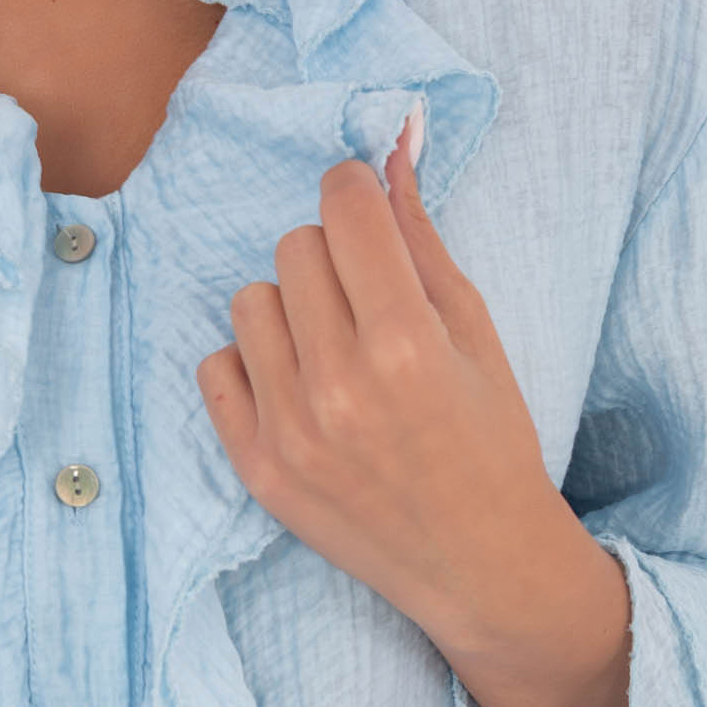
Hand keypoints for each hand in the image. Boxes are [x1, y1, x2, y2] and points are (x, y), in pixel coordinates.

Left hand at [196, 117, 566, 651]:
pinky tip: (300, 390)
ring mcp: (290, 431)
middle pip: (294, 246)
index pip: (345, 209)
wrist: (478, 562)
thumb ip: (422, 238)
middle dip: (331, 258)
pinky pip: (217, 365)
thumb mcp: (475, 331)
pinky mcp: (257, 467)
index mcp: (406, 345)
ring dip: (290, 311)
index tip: (365, 210)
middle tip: (366, 303)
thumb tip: (391, 144)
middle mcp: (339, 387)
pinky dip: (253, 366)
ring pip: (251, 300)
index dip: (355, 193)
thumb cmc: (490, 441)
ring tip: (334, 351)